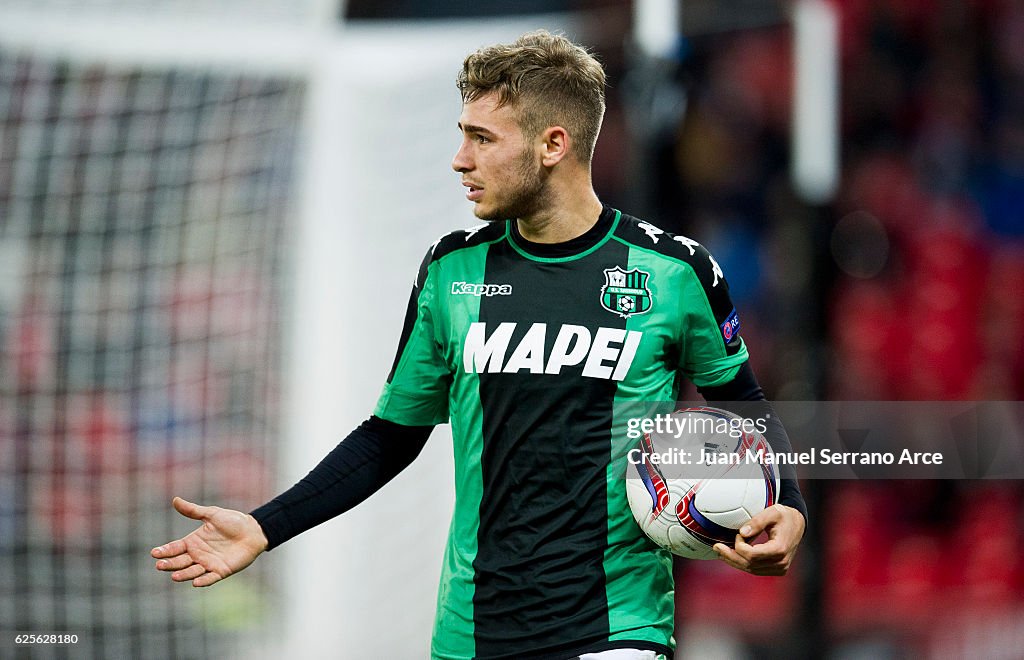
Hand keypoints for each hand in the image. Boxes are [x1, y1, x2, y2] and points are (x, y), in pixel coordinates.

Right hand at [151, 496, 268, 586]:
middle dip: (169, 564)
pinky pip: (210, 578)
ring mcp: (209, 564)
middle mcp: (198, 554)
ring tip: (174, 575)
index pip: (175, 548)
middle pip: (179, 562)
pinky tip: (195, 582)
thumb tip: (175, 500)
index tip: (154, 553)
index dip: (165, 551)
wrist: (253, 530)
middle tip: (159, 565)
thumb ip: (193, 511)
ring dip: (183, 574)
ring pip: (192, 572)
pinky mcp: (221, 571)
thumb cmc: (233, 521)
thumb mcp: (212, 514)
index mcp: (193, 541)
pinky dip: (203, 581)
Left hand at [713, 503, 804, 575]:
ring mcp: (780, 568)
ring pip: (751, 569)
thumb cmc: (784, 516)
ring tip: (720, 552)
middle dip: (731, 556)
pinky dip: (743, 563)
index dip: (740, 546)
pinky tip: (732, 556)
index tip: (738, 533)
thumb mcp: (772, 512)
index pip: (752, 555)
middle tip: (716, 547)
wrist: (798, 524)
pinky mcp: (777, 570)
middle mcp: (781, 563)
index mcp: (780, 549)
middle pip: (750, 564)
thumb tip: (742, 533)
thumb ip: (757, 522)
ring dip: (734, 561)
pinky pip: (756, 569)